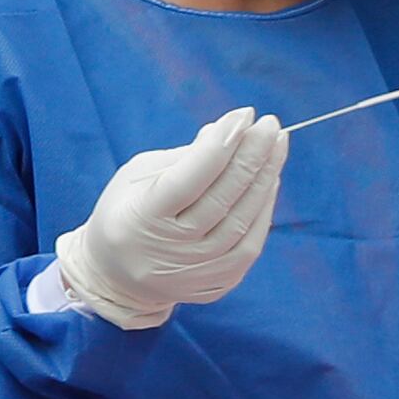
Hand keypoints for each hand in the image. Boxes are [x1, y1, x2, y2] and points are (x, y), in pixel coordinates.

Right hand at [52, 108, 287, 326]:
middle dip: (251, 156)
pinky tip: (270, 178)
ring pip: (242, 221)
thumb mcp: (138, 177)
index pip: (188, 180)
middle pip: (221, 199)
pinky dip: (264, 208)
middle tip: (269, 125)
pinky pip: (251, 242)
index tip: (244, 115)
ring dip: (264, 179)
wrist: (121, 278)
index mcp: (142, 217)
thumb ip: (185, 158)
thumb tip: (230, 131)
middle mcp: (172, 249)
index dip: (219, 147)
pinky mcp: (220, 282)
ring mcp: (198, 271)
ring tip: (276, 145)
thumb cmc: (129, 212)